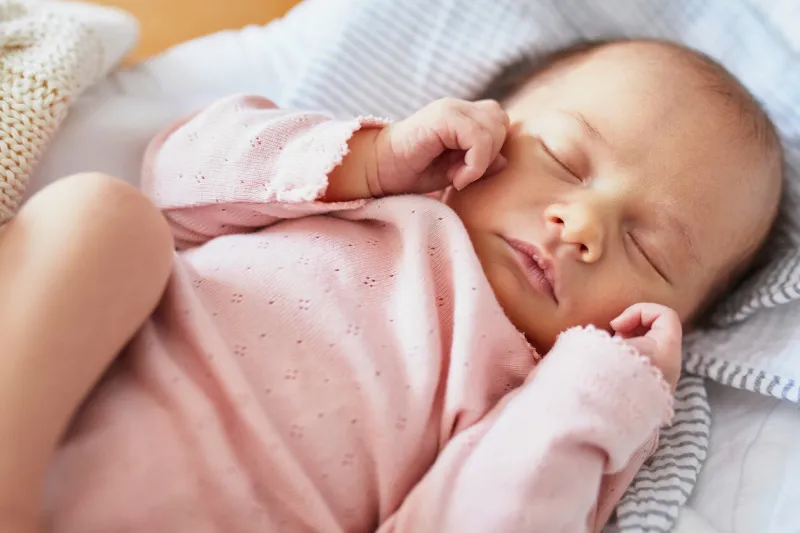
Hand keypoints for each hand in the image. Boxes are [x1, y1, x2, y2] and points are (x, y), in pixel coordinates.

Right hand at [370, 98, 509, 195]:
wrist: (378, 170)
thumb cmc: (412, 171)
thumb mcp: (455, 170)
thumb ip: (480, 161)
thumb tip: (505, 160)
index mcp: (462, 115)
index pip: (499, 122)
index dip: (492, 149)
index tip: (469, 173)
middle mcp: (458, 106)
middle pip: (500, 120)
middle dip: (491, 152)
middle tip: (465, 174)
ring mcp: (450, 109)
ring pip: (494, 127)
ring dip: (482, 159)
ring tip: (458, 176)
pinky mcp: (443, 117)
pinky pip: (478, 138)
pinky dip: (475, 164)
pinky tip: (455, 178)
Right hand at [610, 303, 681, 389]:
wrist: (608, 418)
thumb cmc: (610, 378)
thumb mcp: (606, 346)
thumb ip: (607, 335)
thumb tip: (605, 339)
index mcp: (667, 351)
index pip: (664, 314)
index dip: (638, 311)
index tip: (616, 325)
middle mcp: (670, 365)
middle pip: (655, 332)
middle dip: (629, 330)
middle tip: (610, 340)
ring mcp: (661, 381)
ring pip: (647, 349)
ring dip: (624, 346)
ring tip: (606, 355)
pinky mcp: (650, 393)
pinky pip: (642, 366)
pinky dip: (626, 361)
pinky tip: (608, 369)